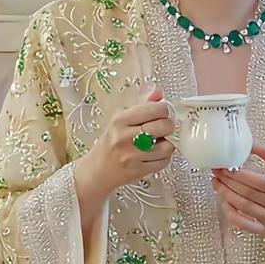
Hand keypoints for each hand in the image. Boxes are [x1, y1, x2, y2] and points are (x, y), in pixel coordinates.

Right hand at [74, 86, 175, 201]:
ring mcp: (133, 156)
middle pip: (164, 126)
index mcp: (121, 120)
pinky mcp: (139, 171)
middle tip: (162, 128)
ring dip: (166, 144)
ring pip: (167, 146)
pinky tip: (155, 155)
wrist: (97, 170)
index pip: (155, 109)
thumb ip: (142, 104)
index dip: (164, 110)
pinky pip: (164, 161)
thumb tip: (159, 92)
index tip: (162, 112)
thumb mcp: (121, 119)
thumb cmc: (110, 142)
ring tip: (157, 143)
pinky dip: (163, 157)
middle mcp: (126, 137)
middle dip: (167, 126)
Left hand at [212, 143, 264, 239]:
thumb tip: (247, 142)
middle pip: (248, 193)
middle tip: (216, 172)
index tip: (225, 165)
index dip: (239, 174)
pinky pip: (247, 225)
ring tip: (217, 183)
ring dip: (227, 195)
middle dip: (229, 182)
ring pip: (245, 207)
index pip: (258, 180)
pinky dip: (233, 215)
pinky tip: (225, 204)